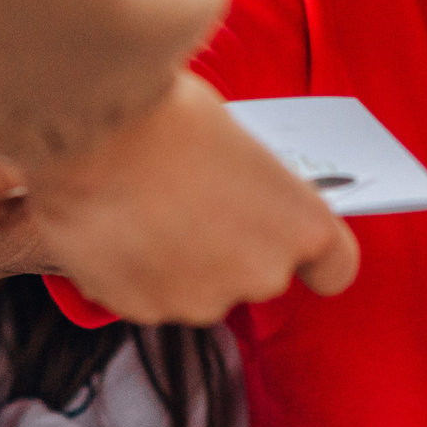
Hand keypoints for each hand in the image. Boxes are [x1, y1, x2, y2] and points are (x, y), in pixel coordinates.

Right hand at [22, 72, 359, 325]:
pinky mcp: (144, 310)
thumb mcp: (238, 139)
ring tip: (145, 210)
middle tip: (196, 203)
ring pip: (199, 287)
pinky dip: (135, 271)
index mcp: (300, 226)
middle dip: (232, 247)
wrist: (91, 134)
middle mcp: (261, 273)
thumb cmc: (170, 117)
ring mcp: (201, 298)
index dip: (313, 256)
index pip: (335, 267)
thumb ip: (252, 185)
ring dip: (181, 261)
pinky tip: (116, 227)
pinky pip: (148, 294)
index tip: (288, 237)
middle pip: (258, 273)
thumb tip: (237, 188)